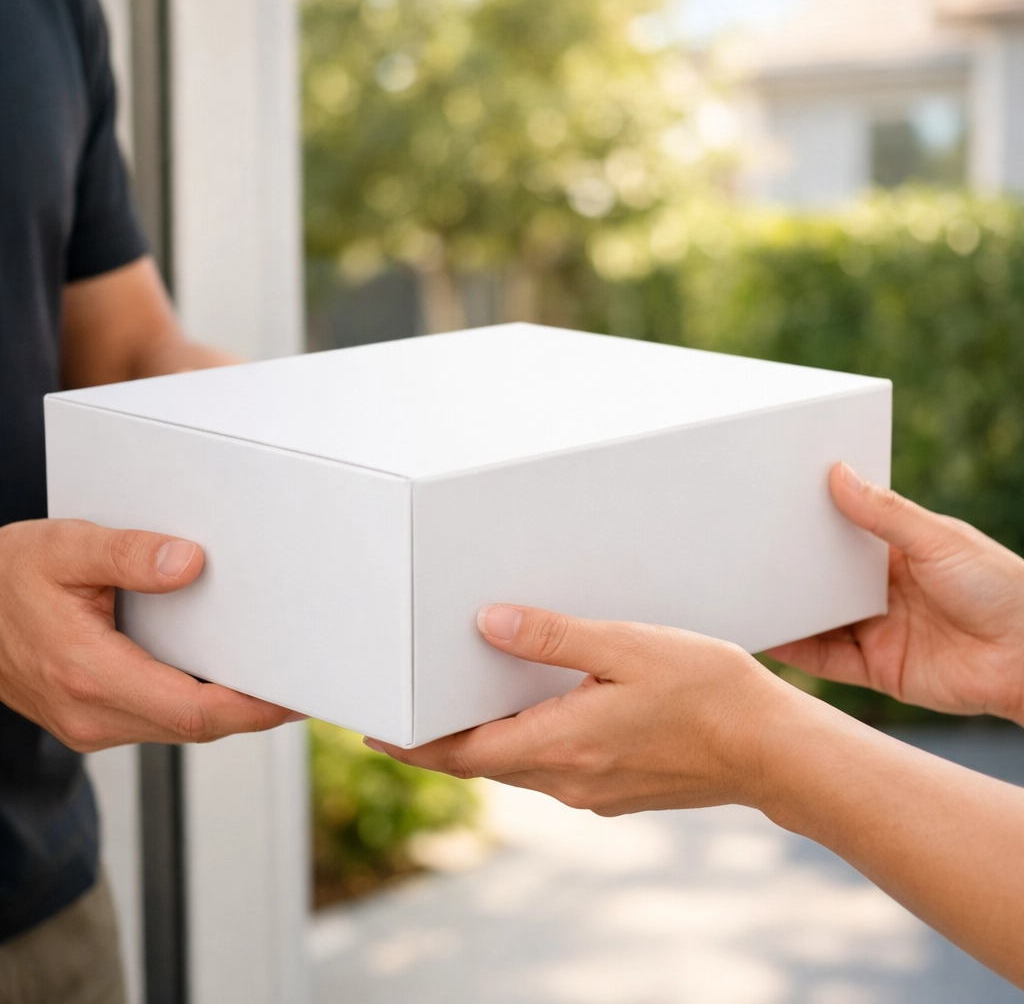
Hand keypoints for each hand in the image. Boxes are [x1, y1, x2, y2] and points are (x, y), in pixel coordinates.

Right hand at [0, 518, 294, 751]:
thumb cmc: (2, 578)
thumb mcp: (63, 548)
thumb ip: (127, 554)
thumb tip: (189, 562)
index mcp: (89, 674)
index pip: (194, 712)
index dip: (253, 710)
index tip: (295, 697)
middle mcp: (91, 712)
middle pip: (196, 726)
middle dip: (254, 711)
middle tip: (304, 684)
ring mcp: (89, 722)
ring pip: (178, 727)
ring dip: (227, 710)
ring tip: (274, 678)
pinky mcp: (91, 717)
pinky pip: (158, 719)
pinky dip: (197, 704)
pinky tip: (223, 678)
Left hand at [367, 605, 798, 815]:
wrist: (772, 749)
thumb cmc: (707, 691)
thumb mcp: (626, 646)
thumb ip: (553, 636)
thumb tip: (489, 622)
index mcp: (562, 744)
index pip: (463, 755)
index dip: (413, 746)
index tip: (374, 735)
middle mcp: (569, 780)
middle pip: (483, 764)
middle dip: (441, 743)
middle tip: (405, 715)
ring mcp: (594, 791)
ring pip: (517, 768)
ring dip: (483, 745)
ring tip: (460, 711)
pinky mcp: (616, 791)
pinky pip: (551, 769)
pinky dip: (525, 746)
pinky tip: (533, 717)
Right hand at [769, 463, 1023, 723]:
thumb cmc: (1003, 589)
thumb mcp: (940, 539)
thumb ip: (886, 513)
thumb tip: (839, 474)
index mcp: (898, 554)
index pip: (842, 537)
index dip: (810, 526)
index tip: (772, 508)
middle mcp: (881, 591)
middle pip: (822, 579)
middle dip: (788, 568)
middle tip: (744, 550)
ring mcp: (877, 630)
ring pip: (817, 619)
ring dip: (785, 609)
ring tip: (743, 593)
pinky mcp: (876, 668)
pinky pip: (826, 659)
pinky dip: (796, 650)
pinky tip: (768, 636)